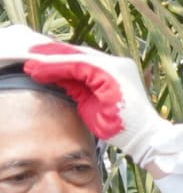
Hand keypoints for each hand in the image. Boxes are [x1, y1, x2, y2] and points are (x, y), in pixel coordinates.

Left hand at [11, 29, 182, 175]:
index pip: (81, 58)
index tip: (35, 59)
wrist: (145, 139)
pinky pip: (77, 66)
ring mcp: (115, 67)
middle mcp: (116, 64)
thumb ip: (77, 86)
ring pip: (74, 57)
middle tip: (27, 55)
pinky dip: (57, 67)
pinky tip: (39, 69)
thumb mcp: (93, 101)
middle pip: (76, 53)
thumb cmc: (123, 126)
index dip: (57, 57)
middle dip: (49, 54)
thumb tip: (54, 76)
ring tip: (28, 63)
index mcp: (116, 69)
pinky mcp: (110, 74)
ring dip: (48, 60)